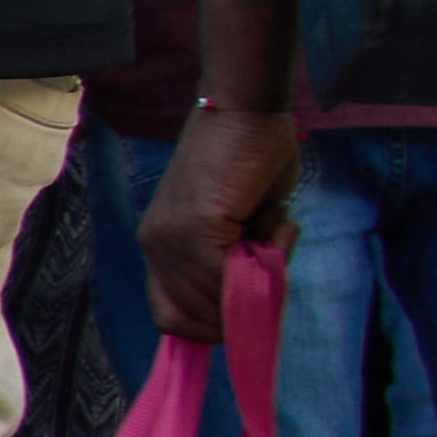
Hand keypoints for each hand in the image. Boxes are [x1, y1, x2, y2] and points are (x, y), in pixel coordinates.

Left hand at [142, 99, 302, 348]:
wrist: (244, 109)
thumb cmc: (247, 161)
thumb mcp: (237, 228)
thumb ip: (233, 265)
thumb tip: (249, 305)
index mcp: (160, 248)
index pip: (172, 318)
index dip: (211, 326)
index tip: (250, 307)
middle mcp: (157, 246)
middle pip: (196, 318)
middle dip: (243, 305)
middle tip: (273, 259)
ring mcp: (171, 238)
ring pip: (218, 300)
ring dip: (261, 276)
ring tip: (276, 229)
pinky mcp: (196, 226)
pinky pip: (232, 274)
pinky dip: (270, 256)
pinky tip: (279, 220)